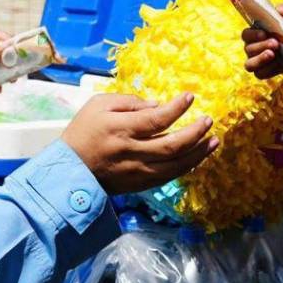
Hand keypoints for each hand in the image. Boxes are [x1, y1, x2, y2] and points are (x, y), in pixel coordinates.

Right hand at [63, 93, 217, 193]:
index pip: (156, 119)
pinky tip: (197, 157)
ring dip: (198, 153)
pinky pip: (169, 177)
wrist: (68, 171)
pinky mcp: (139, 185)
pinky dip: (186, 167)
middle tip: (209, 121)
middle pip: (172, 145)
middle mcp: (132, 152)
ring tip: (214, 141)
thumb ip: (129, 101)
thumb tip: (158, 105)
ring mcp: (137, 172)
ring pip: (176, 166)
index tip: (190, 97)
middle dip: (195, 133)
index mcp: (120, 129)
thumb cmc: (83, 132)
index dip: (176, 108)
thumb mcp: (98, 105)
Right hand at [242, 3, 282, 78]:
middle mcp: (250, 48)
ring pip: (249, 64)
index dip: (253, 35)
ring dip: (260, 59)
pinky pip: (260, 74)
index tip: (264, 33)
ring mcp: (254, 62)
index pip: (246, 35)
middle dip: (261, 46)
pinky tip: (278, 64)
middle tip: (276, 43)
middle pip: (248, 49)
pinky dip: (269, 69)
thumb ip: (282, 13)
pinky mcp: (261, 72)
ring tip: (273, 55)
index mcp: (252, 34)